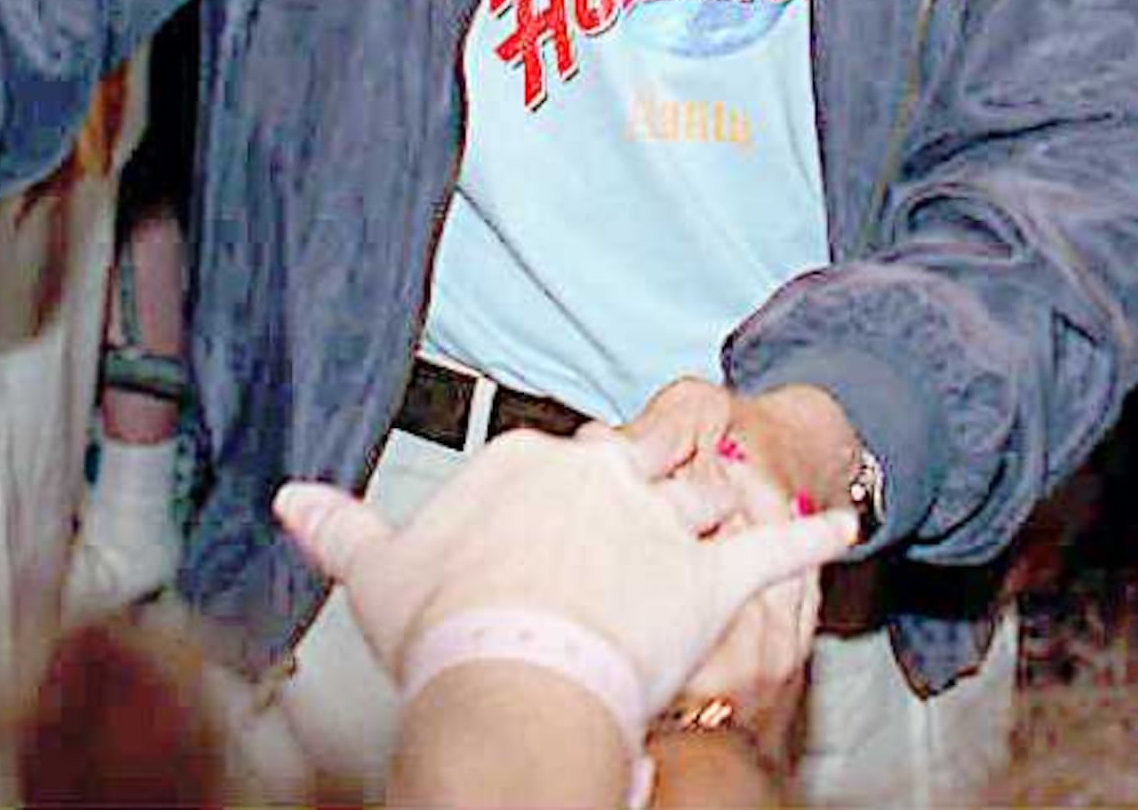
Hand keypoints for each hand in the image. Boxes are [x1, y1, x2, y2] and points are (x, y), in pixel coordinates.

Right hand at [275, 425, 855, 741]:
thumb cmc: (442, 633)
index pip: (568, 455)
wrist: (506, 682)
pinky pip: (778, 547)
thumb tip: (290, 498)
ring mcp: (663, 520)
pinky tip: (847, 526)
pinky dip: (817, 536)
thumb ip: (341, 529)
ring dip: (731, 497)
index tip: (568, 518)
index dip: (575, 489)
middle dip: (656, 473)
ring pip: (710, 490)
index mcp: (535, 462)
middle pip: (646, 455)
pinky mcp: (713, 574)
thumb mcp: (378, 572)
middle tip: (659, 497)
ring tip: (751, 495)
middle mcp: (606, 476)